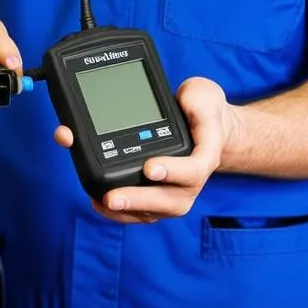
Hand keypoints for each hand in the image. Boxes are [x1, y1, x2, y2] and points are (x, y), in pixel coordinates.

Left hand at [54, 77, 238, 223]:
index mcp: (205, 154)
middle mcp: (193, 179)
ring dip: (128, 210)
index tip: (149, 168)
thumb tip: (176, 104)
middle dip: (140, 200)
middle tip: (112, 198)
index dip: (173, 172)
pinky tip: (100, 203)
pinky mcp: (162, 195)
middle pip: (172, 200)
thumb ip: (194, 101)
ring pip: (156, 211)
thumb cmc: (202, 108)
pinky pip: (145, 212)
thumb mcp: (203, 94)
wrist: (206, 123)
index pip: (194, 170)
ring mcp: (178, 191)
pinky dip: (124, 213)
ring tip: (102, 201)